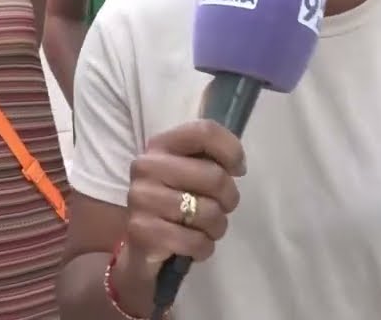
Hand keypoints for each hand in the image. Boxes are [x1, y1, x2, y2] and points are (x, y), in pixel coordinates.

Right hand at [114, 119, 245, 304]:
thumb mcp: (191, 173)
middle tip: (222, 208)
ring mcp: (141, 198)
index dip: (231, 150)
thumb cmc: (175, 203)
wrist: (142, 248)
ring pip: (208, 212)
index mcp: (160, 145)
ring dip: (217, 227)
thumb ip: (211, 159)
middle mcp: (146, 166)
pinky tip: (195, 246)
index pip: (204, 132)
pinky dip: (204, 248)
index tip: (238, 170)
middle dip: (229, 198)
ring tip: (206, 229)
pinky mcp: (142, 230)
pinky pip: (195, 240)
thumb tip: (237, 165)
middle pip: (214, 176)